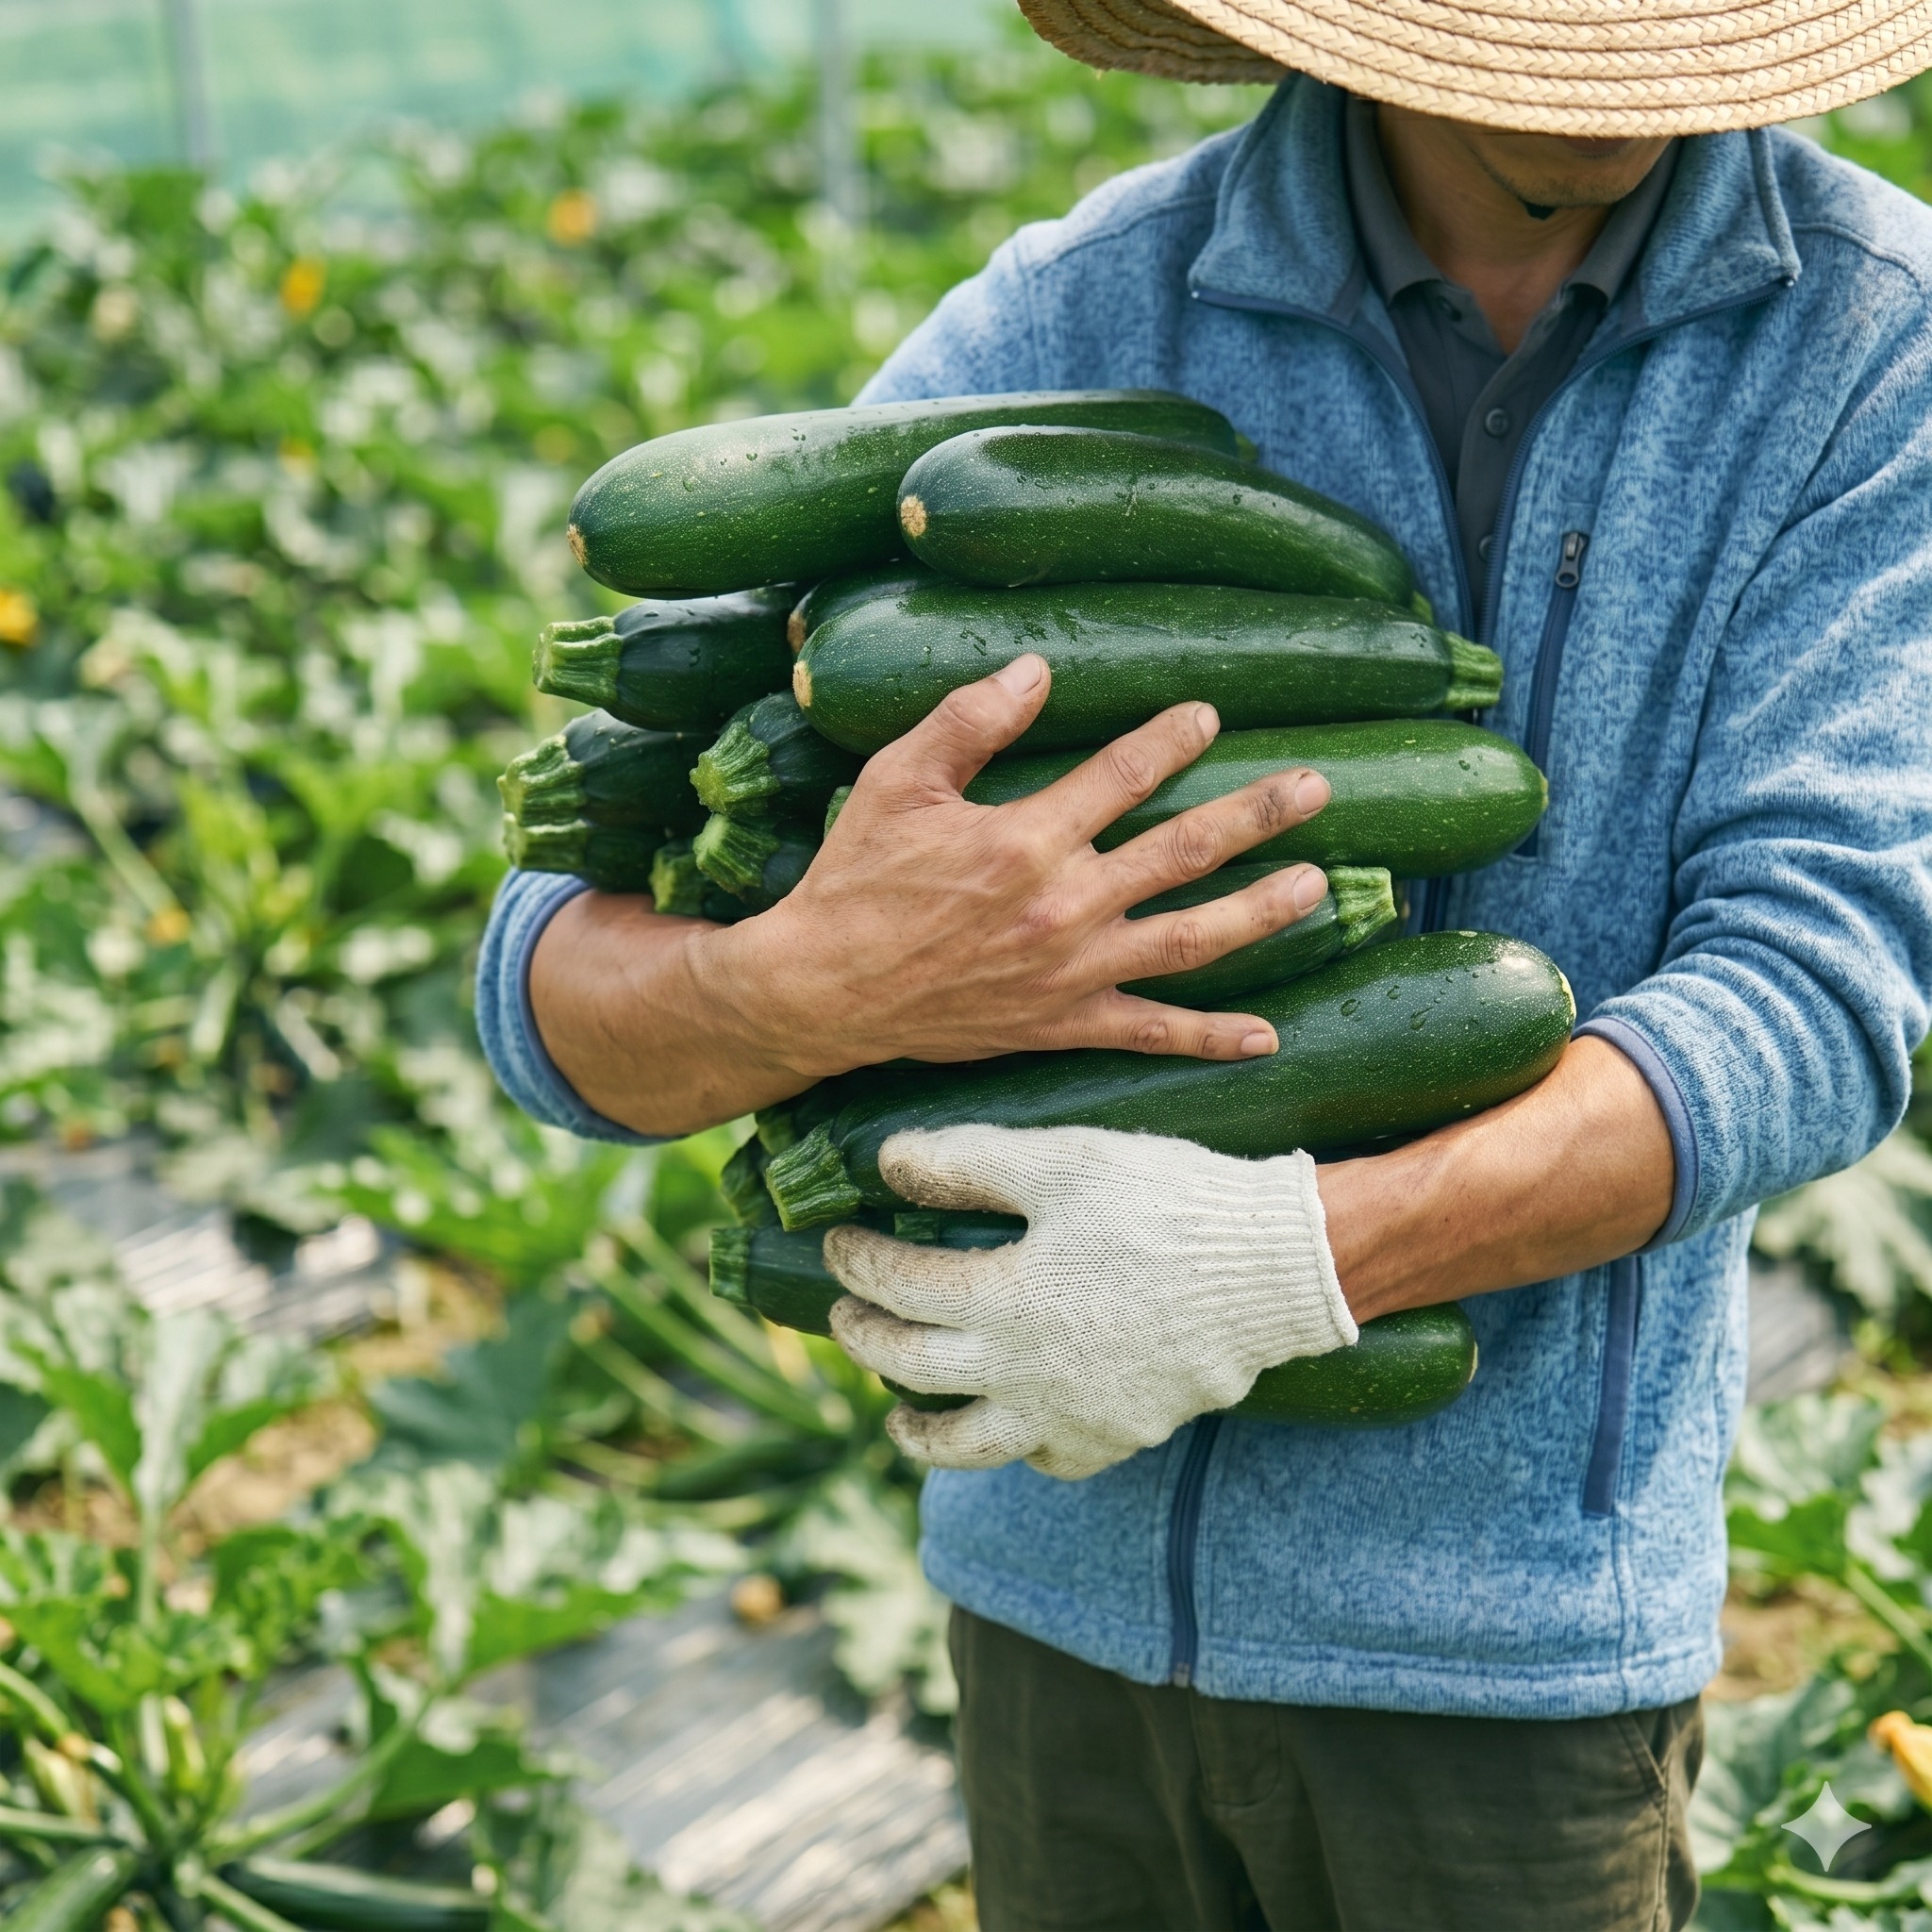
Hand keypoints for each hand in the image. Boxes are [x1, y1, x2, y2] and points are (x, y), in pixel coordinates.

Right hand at [705, 653, 1332, 1084]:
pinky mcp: (1063, 1022)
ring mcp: (1072, 970)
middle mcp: (1066, 904)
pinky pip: (1149, 1031)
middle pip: (1184, 851)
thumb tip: (1037, 669)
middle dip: (1256, 814)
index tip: (1208, 717)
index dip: (1173, 739)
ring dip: (1260, 911)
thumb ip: (969, 719)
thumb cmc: (856, 878)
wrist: (824, 989)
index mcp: (1028, 837)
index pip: (1125, 774)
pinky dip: (1208, 1037)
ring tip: (1317, 886)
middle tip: (1316, 788)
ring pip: (1190, 938)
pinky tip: (1263, 1037)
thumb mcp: (897, 780)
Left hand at [826, 1123, 1357, 1480]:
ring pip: (967, 1446)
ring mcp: (1070, 1415)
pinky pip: (1047, 1458)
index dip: (856, 1262)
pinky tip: (1008, 1421)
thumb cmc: (1169, 1202)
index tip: (838, 1242)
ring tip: (897, 1414)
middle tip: (844, 1316)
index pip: (898, 1286)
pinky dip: (1014, 1445)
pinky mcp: (1117, 1434)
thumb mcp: (1063, 1160)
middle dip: (864, 1338)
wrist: (1279, 1267)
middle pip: (911, 1368)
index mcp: (1003, 1300)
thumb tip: (887, 1163)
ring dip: (918, 1429)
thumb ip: (968, 1163)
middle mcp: (1024, 1373)